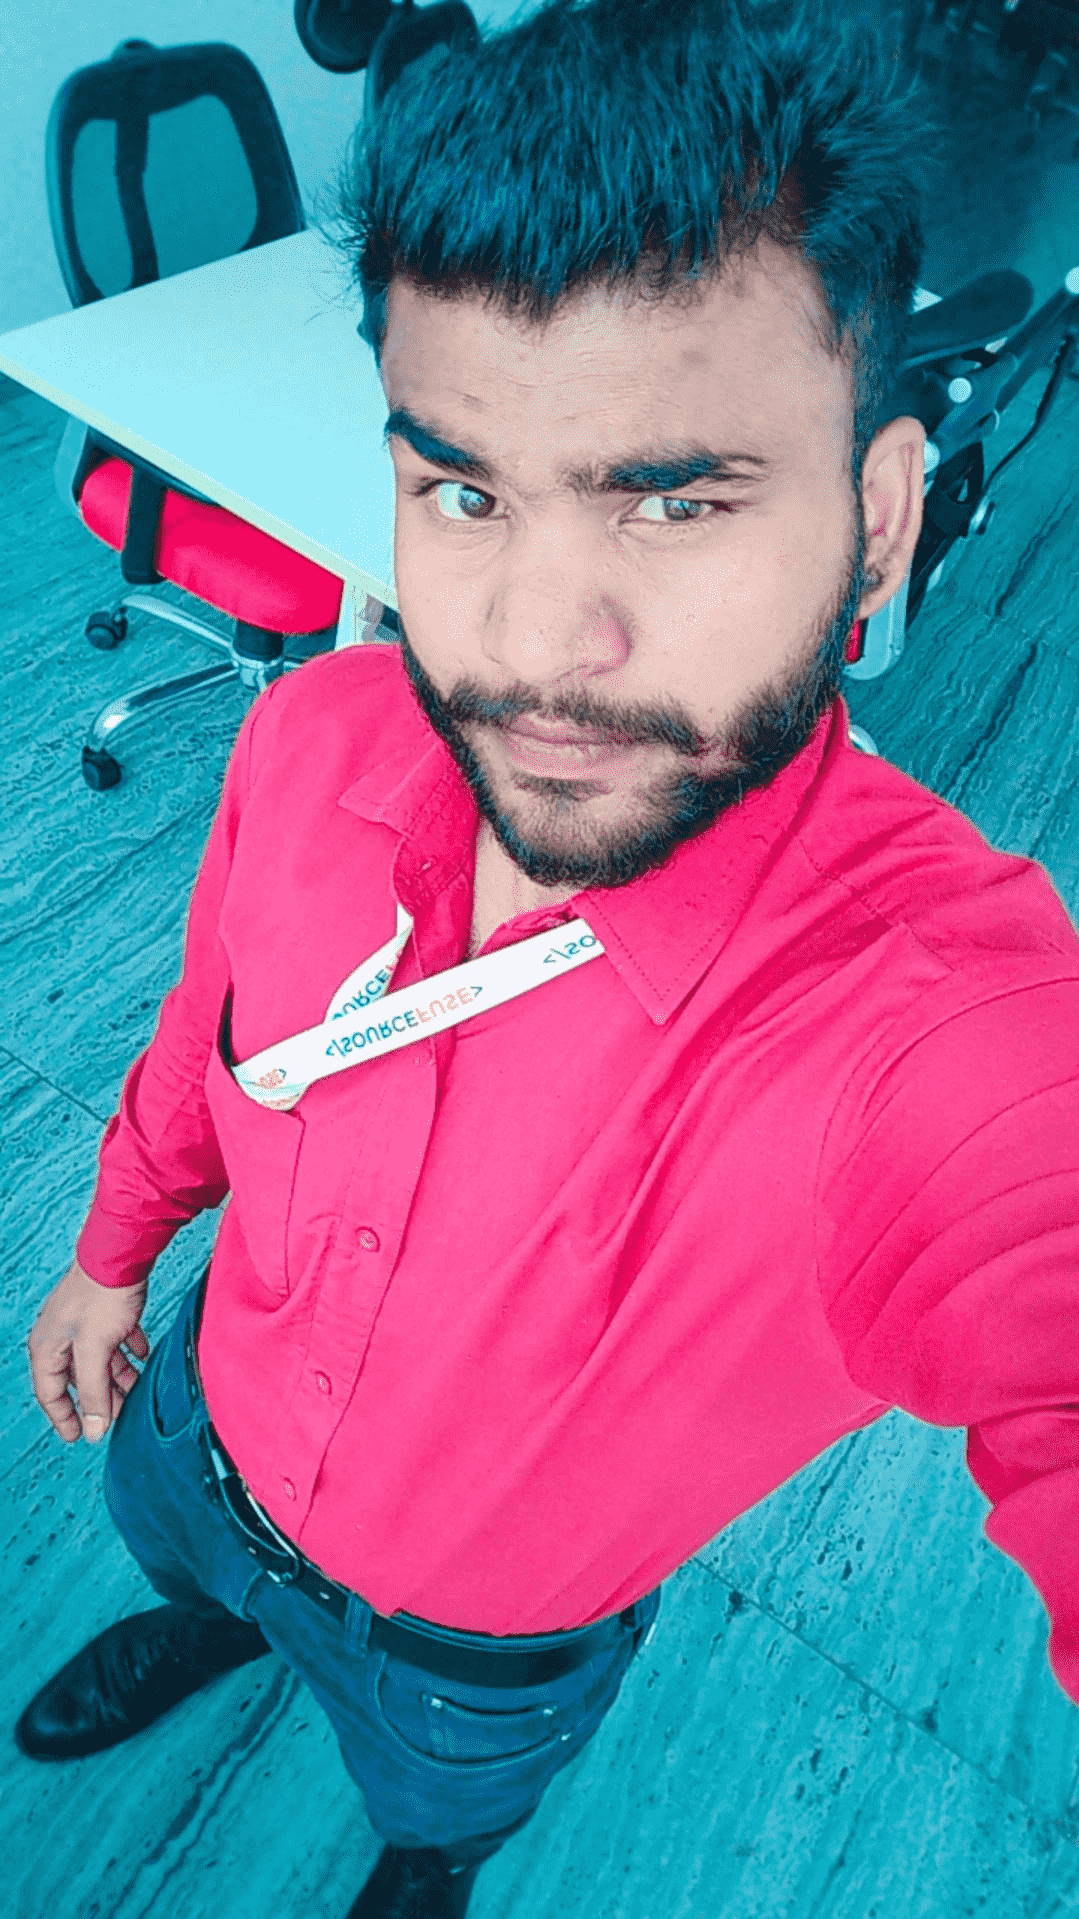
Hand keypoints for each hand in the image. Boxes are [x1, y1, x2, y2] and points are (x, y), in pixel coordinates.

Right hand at [27, 1255, 149, 1444]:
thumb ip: (93, 1391)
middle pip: (77, 1379)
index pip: (50, 1394)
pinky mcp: (103, 1310)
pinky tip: (143, 1355)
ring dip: (117, 1377)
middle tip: (120, 1416)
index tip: (79, 1438)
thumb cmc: (102, 1296)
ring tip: (138, 1389)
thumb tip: (94, 1430)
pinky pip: (114, 1339)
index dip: (64, 1419)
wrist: (122, 1252)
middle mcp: (61, 1336)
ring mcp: (82, 1322)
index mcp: (48, 1347)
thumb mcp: (95, 1351)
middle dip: (99, 1399)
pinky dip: (127, 1351)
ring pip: (98, 1361)